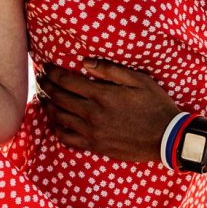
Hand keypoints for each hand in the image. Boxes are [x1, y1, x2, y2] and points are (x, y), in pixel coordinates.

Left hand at [38, 59, 181, 161]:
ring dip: (47, 105)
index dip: (52, 72)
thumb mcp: (138, 80)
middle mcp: (92, 114)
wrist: (166, 138)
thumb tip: (85, 61)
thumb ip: (110, 69)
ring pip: (59, 117)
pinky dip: (56, 128)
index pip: (66, 81)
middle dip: (45, 85)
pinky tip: (55, 121)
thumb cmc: (155, 105)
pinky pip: (67, 138)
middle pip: (58, 97)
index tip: (46, 66)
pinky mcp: (95, 146)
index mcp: (102, 95)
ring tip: (43, 97)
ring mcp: (92, 132)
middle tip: (39, 78)